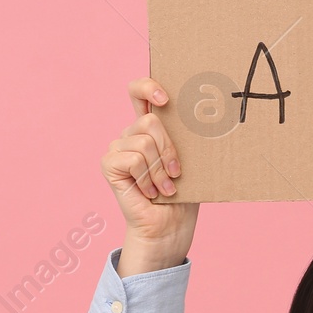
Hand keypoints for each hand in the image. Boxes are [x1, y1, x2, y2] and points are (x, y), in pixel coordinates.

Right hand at [103, 76, 198, 272]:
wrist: (170, 226)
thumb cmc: (184, 193)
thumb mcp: (190, 159)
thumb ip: (184, 136)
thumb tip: (203, 115)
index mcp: (151, 127)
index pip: (139, 92)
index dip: (148, 87)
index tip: (166, 99)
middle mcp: (131, 133)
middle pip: (151, 121)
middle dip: (169, 149)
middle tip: (176, 173)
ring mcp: (118, 147)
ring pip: (144, 141)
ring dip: (160, 170)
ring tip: (165, 188)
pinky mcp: (109, 164)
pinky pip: (133, 159)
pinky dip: (147, 178)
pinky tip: (150, 192)